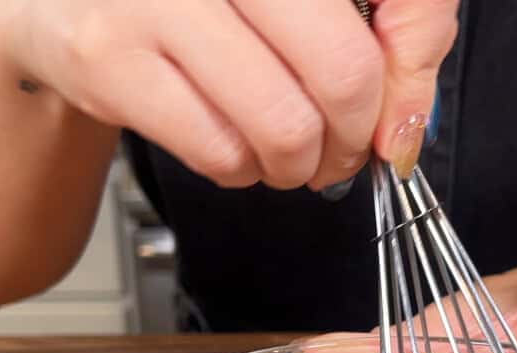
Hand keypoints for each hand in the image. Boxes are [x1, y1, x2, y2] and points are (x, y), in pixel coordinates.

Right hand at [0, 0, 457, 188]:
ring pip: (283, 124)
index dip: (407, 78)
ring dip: (298, 165)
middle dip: (355, 138)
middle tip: (344, 148)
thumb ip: (384, 32)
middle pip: (345, 71)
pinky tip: (234, 146)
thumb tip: (408, 124)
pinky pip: (218, 150)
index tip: (394, 113)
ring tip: (286, 152)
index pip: (404, 2)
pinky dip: (241, 170)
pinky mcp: (108, 56)